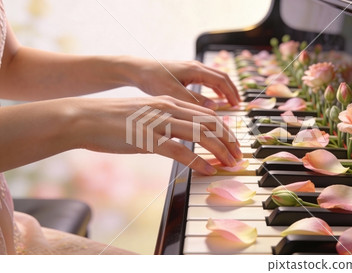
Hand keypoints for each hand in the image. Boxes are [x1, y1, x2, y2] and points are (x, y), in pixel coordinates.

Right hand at [71, 96, 241, 174]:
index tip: (233, 144)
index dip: (224, 130)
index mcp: (168, 103)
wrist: (85, 118)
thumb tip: (182, 142)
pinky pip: (179, 150)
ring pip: (200, 134)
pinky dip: (198, 161)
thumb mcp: (145, 116)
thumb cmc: (113, 120)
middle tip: (238, 156)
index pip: (206, 115)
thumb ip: (166, 125)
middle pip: (209, 123)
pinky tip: (208, 169)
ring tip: (230, 163)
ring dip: (220, 150)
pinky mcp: (147, 138)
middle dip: (229, 140)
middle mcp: (167, 109)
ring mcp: (158, 122)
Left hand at [127, 58, 239, 108]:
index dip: (231, 93)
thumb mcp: (173, 93)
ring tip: (229, 102)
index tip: (237, 105)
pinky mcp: (185, 73)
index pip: (221, 80)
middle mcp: (195, 67)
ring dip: (224, 89)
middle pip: (222, 77)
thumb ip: (194, 100)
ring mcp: (191, 69)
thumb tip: (214, 106)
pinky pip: (206, 79)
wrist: (137, 70)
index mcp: (195, 70)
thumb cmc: (152, 79)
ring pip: (214, 78)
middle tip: (238, 104)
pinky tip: (213, 98)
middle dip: (231, 90)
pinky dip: (214, 88)